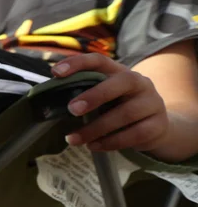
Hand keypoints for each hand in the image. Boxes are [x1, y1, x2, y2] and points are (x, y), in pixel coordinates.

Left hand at [53, 53, 168, 151]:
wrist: (155, 127)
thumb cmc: (119, 108)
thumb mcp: (103, 98)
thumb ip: (83, 95)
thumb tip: (49, 101)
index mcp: (120, 72)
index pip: (100, 60)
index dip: (78, 63)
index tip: (56, 73)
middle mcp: (140, 83)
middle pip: (121, 82)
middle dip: (95, 95)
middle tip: (71, 109)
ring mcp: (152, 103)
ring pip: (126, 113)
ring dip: (96, 128)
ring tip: (73, 139)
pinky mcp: (158, 125)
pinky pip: (134, 134)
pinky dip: (110, 142)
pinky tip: (93, 146)